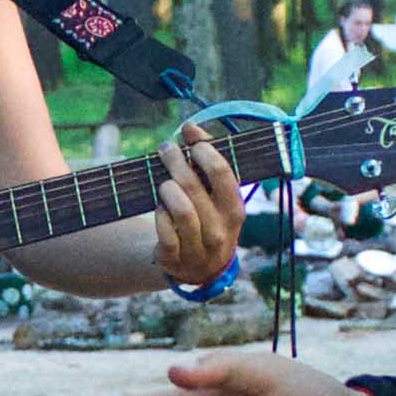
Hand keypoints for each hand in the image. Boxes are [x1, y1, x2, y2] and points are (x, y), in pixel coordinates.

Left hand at [151, 123, 240, 288]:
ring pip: (179, 208)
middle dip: (175, 161)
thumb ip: (207, 158)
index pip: (221, 172)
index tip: (190, 139)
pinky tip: (160, 206)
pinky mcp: (175, 258)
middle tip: (166, 149)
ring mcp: (199, 247)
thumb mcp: (216, 195)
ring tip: (164, 182)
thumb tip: (191, 127)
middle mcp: (221, 230)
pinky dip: (159, 213)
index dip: (203, 150)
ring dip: (167, 188)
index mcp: (235, 210)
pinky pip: (164, 229)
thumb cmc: (207, 218)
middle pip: (192, 186)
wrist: (199, 268)